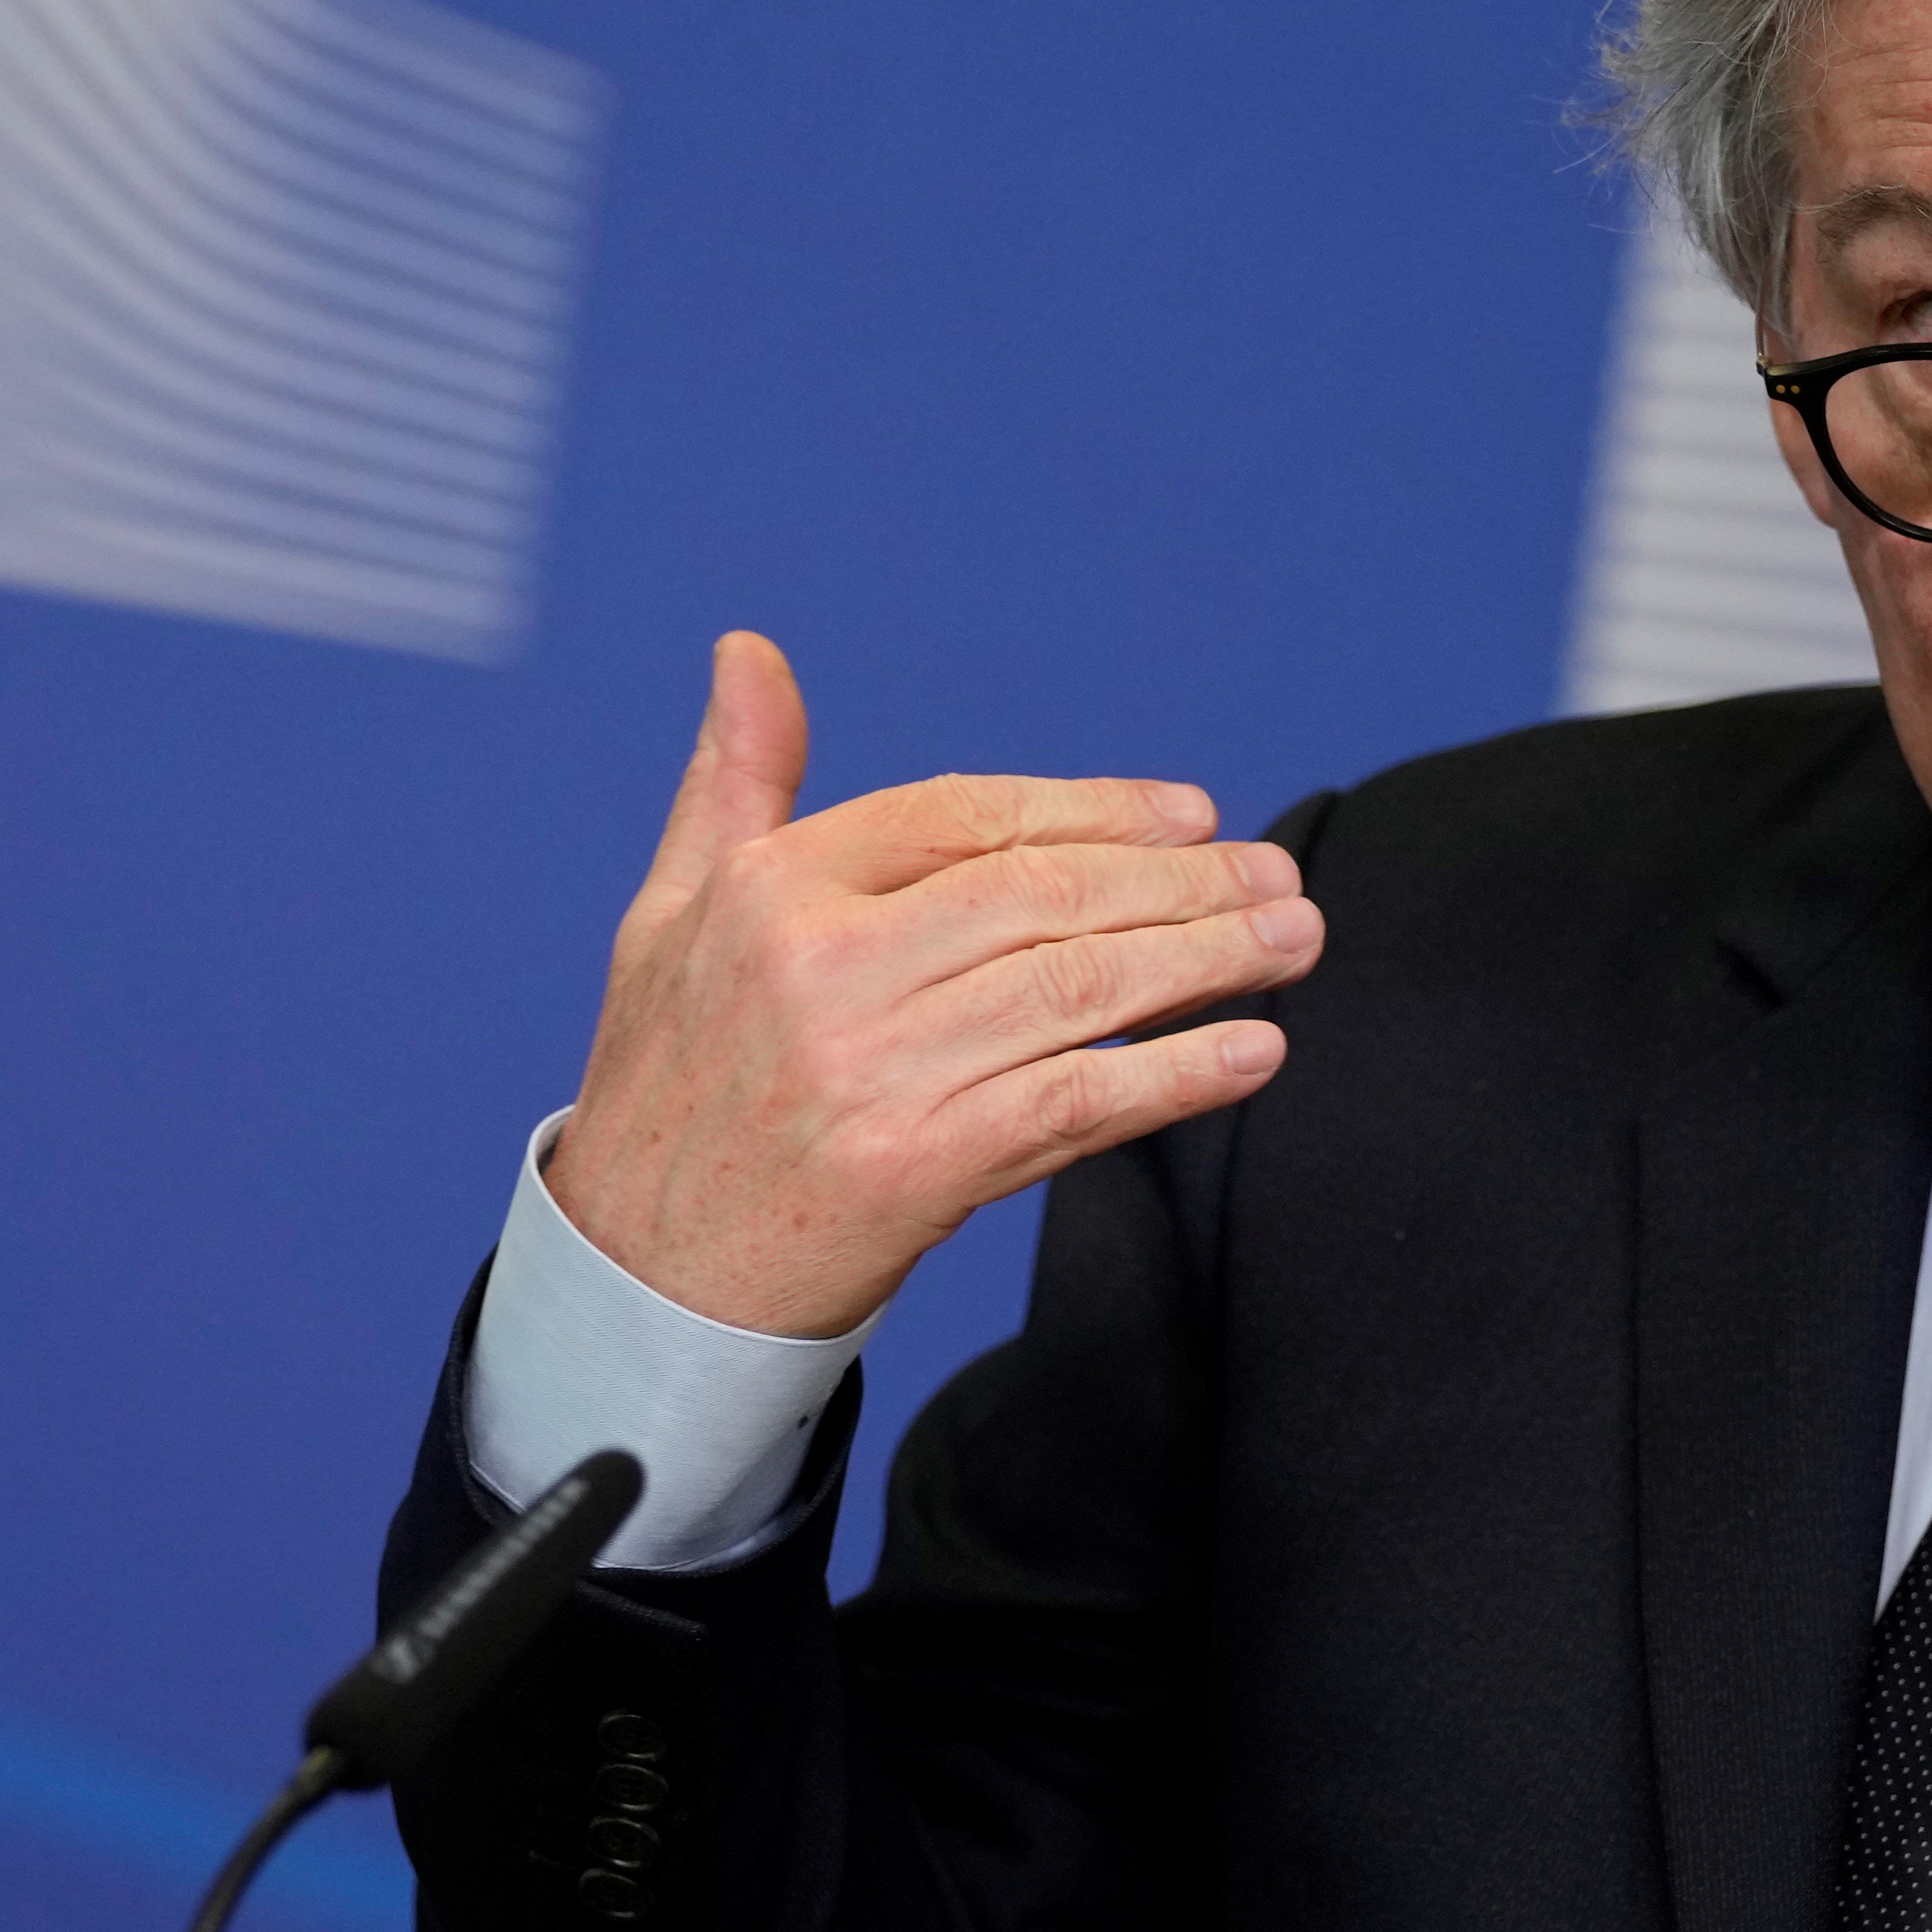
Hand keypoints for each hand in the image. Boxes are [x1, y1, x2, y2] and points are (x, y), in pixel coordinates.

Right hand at [539, 633, 1324, 1338]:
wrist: (639, 1281)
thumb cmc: (666, 1088)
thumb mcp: (669, 915)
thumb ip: (735, 782)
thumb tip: (750, 649)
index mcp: (770, 891)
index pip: (966, 816)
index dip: (1094, 809)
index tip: (1195, 815)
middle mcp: (821, 969)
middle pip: (1043, 897)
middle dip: (1181, 882)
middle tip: (1279, 877)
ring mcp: (869, 1072)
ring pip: (1074, 991)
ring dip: (1205, 960)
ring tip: (1292, 938)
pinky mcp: (910, 1173)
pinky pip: (1072, 1107)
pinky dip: (1174, 1076)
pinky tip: (1252, 1050)